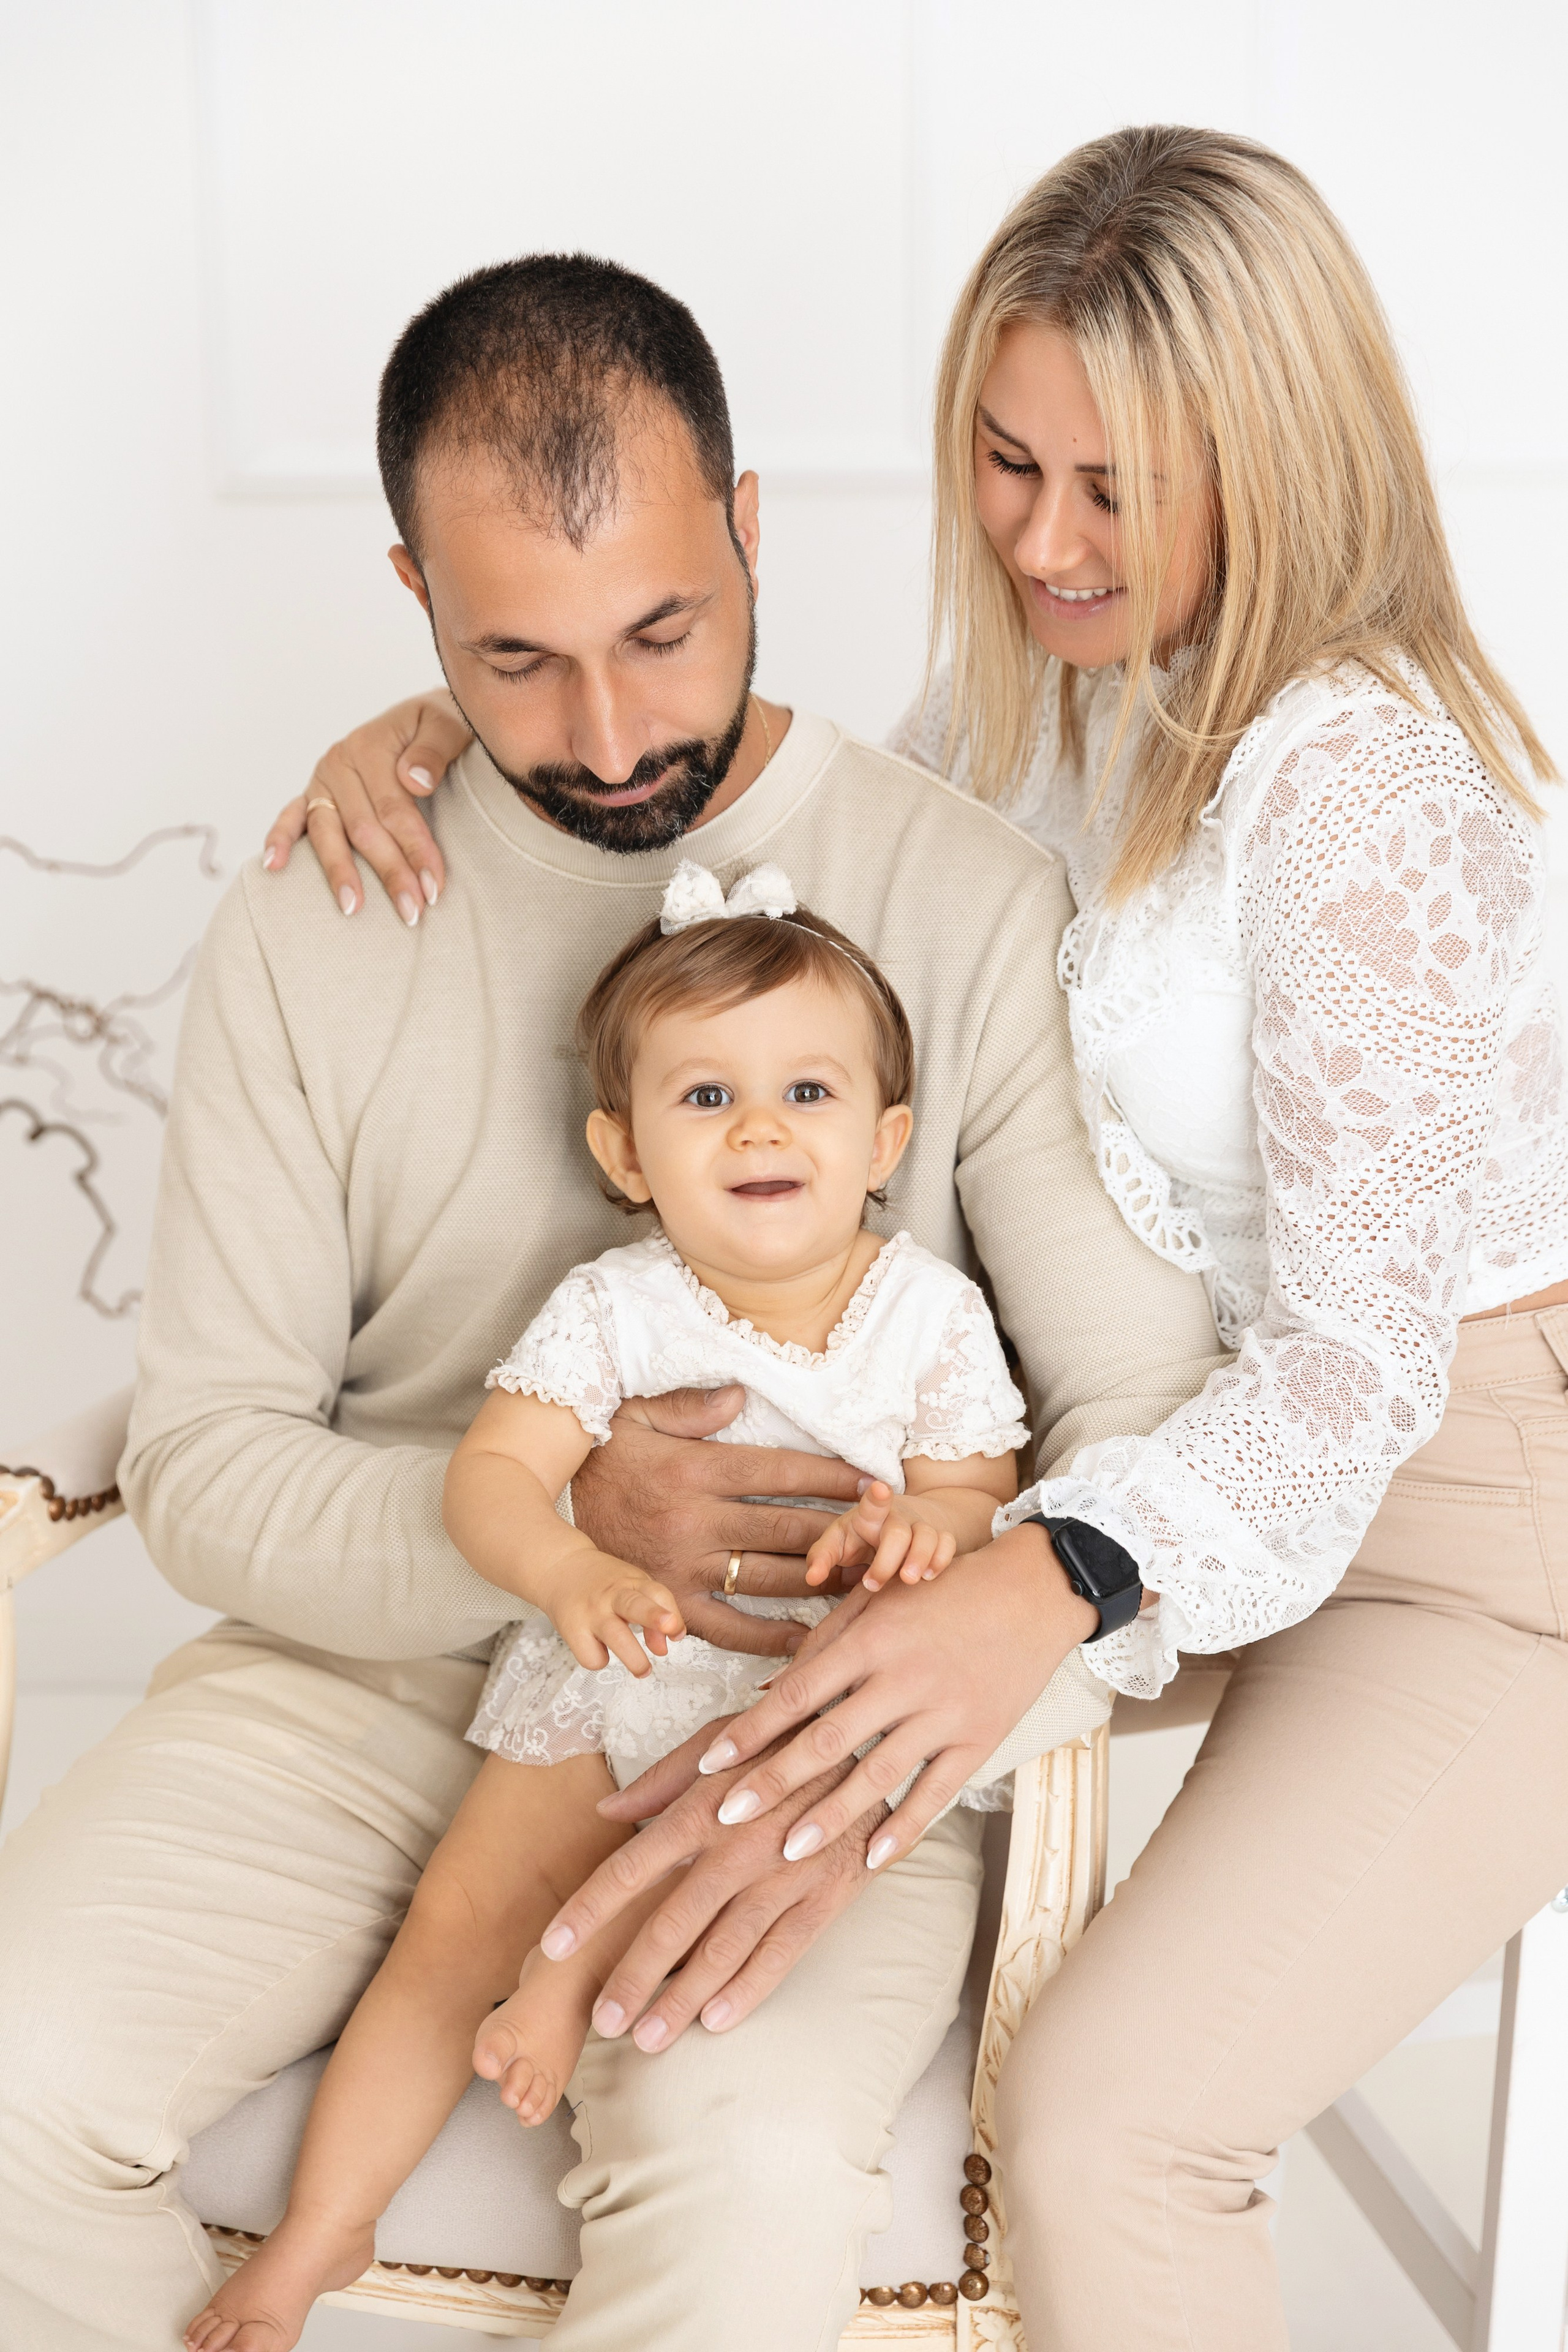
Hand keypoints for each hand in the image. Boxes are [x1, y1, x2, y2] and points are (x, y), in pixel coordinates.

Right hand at [262, 690, 473, 923]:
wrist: (426, 719)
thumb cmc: (442, 727)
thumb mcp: (450, 725)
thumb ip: (435, 749)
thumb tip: (413, 781)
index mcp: (372, 744)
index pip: (394, 809)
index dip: (415, 849)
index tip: (434, 886)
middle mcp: (340, 762)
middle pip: (363, 828)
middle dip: (389, 872)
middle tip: (411, 912)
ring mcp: (322, 780)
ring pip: (327, 832)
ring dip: (339, 872)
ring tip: (353, 908)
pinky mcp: (312, 795)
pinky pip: (290, 817)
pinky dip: (279, 840)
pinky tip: (274, 867)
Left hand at [536, 1720, 885, 2046]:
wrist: (872, 1745)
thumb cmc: (783, 1740)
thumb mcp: (720, 1741)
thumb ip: (662, 1780)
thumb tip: (606, 1808)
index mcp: (703, 1805)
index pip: (632, 1865)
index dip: (589, 1908)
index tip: (553, 1946)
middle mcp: (738, 1844)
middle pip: (673, 1921)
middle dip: (633, 1976)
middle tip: (602, 2021)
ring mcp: (783, 1874)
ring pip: (724, 1948)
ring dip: (683, 1998)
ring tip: (647, 2038)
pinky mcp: (824, 1895)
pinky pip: (781, 1952)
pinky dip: (747, 1990)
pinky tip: (715, 2021)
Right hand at [537, 1548, 684, 1675]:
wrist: (560, 1567)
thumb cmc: (604, 1584)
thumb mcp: (632, 1588)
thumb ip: (652, 1616)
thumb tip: (663, 1650)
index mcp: (631, 1582)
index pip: (657, 1593)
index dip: (671, 1613)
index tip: (676, 1632)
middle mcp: (612, 1595)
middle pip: (635, 1605)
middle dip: (654, 1616)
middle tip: (670, 1629)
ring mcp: (592, 1613)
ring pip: (615, 1636)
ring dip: (634, 1658)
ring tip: (644, 1671)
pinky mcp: (572, 1630)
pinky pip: (592, 1656)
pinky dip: (599, 1660)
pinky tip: (600, 1650)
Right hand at [569, 1387, 862, 1658]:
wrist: (547, 1519)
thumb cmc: (604, 1459)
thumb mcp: (636, 1415)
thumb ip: (690, 1407)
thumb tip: (741, 1396)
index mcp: (694, 1470)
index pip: (780, 1472)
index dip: (832, 1477)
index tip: (874, 1482)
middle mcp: (694, 1522)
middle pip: (787, 1528)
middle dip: (842, 1530)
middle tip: (887, 1534)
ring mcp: (685, 1569)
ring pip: (770, 1579)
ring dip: (822, 1581)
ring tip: (868, 1579)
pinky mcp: (673, 1606)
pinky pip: (731, 1629)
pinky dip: (772, 1637)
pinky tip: (809, 1636)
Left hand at [693, 1522, 1098, 1870]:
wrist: (1034, 1590)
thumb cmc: (944, 1591)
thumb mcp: (880, 1603)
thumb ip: (824, 1645)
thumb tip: (764, 1690)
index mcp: (872, 1638)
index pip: (798, 1691)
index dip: (751, 1730)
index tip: (710, 1764)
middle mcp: (905, 1676)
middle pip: (828, 1737)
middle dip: (774, 1780)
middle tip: (727, 1816)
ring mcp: (945, 1711)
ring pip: (879, 1774)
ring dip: (831, 1816)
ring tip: (787, 1852)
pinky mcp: (980, 1738)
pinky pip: (937, 1791)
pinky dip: (905, 1827)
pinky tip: (872, 1858)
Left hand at [806, 1479, 957, 1592]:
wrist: (904, 1521)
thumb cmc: (863, 1536)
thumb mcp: (839, 1542)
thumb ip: (822, 1557)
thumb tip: (811, 1577)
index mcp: (869, 1515)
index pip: (872, 1503)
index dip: (877, 1497)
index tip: (880, 1489)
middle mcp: (898, 1517)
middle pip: (898, 1532)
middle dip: (888, 1559)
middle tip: (873, 1584)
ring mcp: (921, 1525)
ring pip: (927, 1537)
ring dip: (919, 1560)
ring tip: (908, 1581)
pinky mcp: (940, 1537)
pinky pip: (948, 1544)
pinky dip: (942, 1559)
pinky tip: (930, 1577)